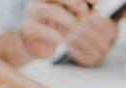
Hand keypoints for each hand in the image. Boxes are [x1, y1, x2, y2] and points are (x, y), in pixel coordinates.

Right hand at [0, 0, 116, 67]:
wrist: (35, 45)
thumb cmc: (54, 28)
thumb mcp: (69, 18)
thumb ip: (80, 11)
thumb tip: (97, 9)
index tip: (97, 3)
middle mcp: (40, 0)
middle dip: (76, 4)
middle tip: (85, 16)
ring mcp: (32, 13)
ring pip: (50, 10)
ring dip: (67, 19)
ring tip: (76, 29)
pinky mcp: (28, 28)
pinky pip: (42, 29)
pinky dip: (55, 35)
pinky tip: (63, 40)